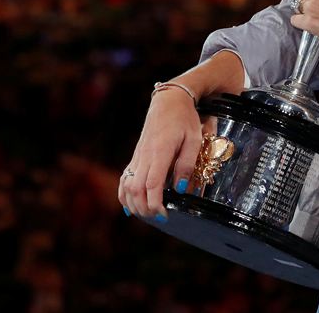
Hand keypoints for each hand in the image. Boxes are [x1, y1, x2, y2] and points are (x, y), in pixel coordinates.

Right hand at [118, 89, 211, 221]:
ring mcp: (138, 156)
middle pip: (136, 189)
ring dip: (133, 204)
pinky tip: (130, 206)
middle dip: (145, 208)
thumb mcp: (194, 139)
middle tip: (159, 218)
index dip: (155, 203)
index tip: (164, 215)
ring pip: (127, 185)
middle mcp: (145, 155)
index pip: (152, 184)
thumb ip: (186, 164)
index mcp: (160, 151)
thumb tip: (181, 189)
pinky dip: (124, 194)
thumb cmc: (185, 119)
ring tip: (147, 215)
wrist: (169, 101)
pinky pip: (125, 178)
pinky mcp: (136, 156)